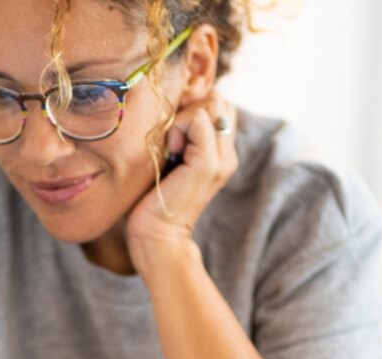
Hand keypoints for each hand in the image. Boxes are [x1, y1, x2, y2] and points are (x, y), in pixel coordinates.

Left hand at [126, 91, 238, 273]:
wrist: (157, 236)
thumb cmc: (153, 199)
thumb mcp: (169, 158)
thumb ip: (179, 134)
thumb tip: (175, 102)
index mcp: (220, 151)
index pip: (218, 103)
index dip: (192, 106)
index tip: (172, 133)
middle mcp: (227, 153)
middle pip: (218, 98)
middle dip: (189, 106)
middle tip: (171, 138)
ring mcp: (222, 158)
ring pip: (210, 103)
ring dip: (182, 117)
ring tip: (170, 147)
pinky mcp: (209, 163)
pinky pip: (197, 118)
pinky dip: (177, 127)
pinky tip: (169, 152)